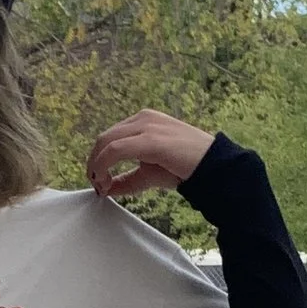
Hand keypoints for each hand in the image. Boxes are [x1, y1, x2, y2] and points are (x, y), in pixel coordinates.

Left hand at [86, 111, 214, 200]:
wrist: (212, 166)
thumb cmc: (185, 167)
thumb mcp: (148, 174)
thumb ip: (126, 179)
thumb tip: (104, 189)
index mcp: (143, 121)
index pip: (109, 137)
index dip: (98, 160)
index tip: (100, 182)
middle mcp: (143, 118)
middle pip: (103, 139)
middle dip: (94, 163)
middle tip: (97, 186)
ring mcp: (146, 125)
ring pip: (106, 142)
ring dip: (97, 165)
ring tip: (102, 185)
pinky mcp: (150, 139)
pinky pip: (115, 150)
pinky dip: (104, 166)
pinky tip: (105, 181)